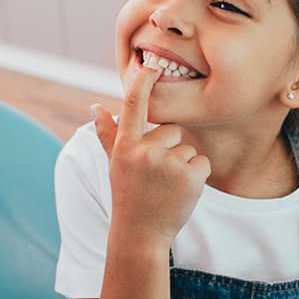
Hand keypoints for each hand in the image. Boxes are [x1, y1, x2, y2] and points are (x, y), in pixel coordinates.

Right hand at [91, 64, 210, 245]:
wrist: (141, 234)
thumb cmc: (128, 195)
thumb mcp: (114, 164)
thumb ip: (107, 134)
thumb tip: (95, 106)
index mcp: (126, 146)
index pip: (133, 105)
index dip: (143, 82)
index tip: (151, 64)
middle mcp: (145, 151)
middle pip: (173, 130)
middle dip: (170, 148)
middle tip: (157, 175)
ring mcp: (168, 164)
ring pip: (188, 148)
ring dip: (183, 164)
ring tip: (167, 186)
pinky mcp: (190, 176)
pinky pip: (202, 162)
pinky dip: (197, 175)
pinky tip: (181, 191)